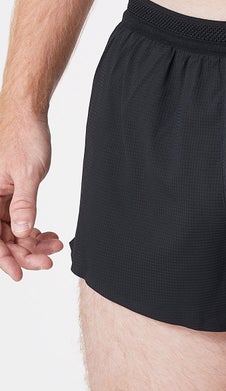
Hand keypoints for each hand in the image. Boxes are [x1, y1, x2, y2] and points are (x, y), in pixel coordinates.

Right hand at [0, 99, 62, 280]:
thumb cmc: (23, 137)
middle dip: (25, 252)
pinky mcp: (9, 196)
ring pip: (13, 232)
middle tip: (49, 259)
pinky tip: (51, 235)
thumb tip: (22, 232)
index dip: (4, 258)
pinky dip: (35, 231)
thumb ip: (23, 204)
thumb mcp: (26, 173)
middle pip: (2, 238)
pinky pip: (19, 221)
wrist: (28, 116)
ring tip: (55, 245)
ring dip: (33, 243)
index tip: (20, 274)